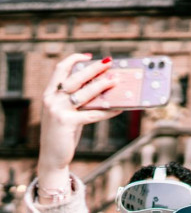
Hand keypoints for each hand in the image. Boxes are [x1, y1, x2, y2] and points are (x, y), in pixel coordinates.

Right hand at [38, 53, 119, 190]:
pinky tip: (118, 108)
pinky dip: (107, 111)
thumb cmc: (63, 135)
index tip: (89, 56)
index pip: (60, 69)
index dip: (75, 60)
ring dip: (102, 86)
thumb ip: (77, 104)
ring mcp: (57, 110)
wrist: (52, 156)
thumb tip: (101, 93)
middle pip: (75, 78)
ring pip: (84, 93)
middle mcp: (51, 99)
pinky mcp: (66, 122)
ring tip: (115, 80)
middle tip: (109, 63)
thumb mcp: (67, 115)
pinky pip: (92, 114)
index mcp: (49, 94)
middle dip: (93, 69)